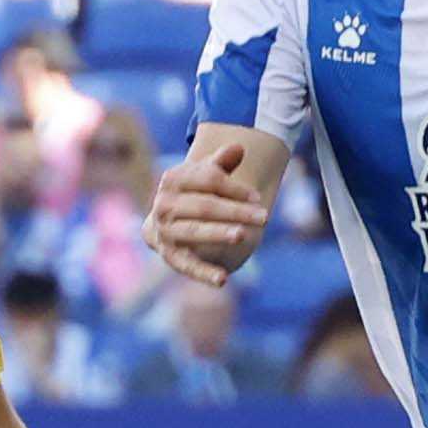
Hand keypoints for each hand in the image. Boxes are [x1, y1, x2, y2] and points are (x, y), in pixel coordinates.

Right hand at [145, 128, 270, 286]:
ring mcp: (165, 231)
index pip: (208, 179)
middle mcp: (164, 205)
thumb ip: (221, 163)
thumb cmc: (193, 192)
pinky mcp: (170, 255)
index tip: (257, 197)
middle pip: (204, 206)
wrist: (164, 219)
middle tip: (264, 217)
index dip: (234, 188)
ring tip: (243, 236)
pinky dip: (204, 273)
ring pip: (196, 231)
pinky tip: (223, 280)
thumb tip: (238, 148)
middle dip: (236, 211)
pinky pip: (187, 265)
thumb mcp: (204, 174)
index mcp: (173, 179)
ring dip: (219, 234)